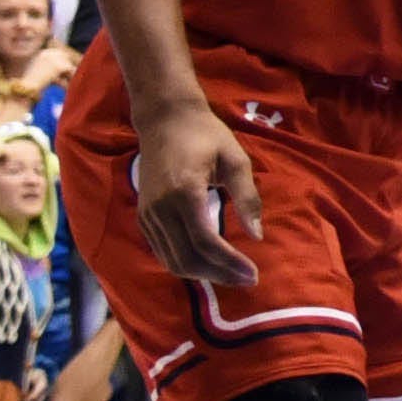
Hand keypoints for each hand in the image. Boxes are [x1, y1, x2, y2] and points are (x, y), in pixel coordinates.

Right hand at [132, 97, 266, 286]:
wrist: (165, 120)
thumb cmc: (206, 135)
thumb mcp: (236, 160)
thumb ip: (247, 197)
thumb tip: (257, 235)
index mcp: (184, 192)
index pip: (205, 241)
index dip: (229, 263)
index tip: (253, 274)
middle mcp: (161, 208)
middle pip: (187, 258)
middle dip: (219, 274)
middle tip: (247, 280)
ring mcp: (148, 215)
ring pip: (173, 260)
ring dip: (203, 274)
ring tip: (232, 276)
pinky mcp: (144, 218)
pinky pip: (163, 251)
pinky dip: (185, 263)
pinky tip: (209, 264)